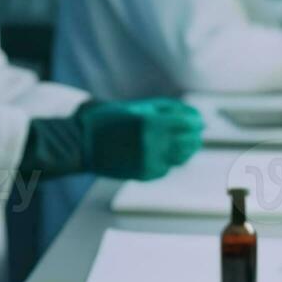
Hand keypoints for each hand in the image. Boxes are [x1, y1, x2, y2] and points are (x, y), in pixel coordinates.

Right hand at [78, 98, 202, 179]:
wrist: (84, 143)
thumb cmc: (111, 120)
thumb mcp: (139, 107)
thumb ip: (169, 110)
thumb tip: (195, 115)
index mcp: (151, 122)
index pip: (189, 123)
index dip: (196, 121)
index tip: (198, 120)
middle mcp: (152, 143)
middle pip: (189, 142)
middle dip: (194, 136)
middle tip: (193, 131)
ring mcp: (149, 161)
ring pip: (181, 157)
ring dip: (184, 149)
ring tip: (176, 141)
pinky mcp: (145, 174)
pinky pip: (167, 167)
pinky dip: (167, 159)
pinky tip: (158, 152)